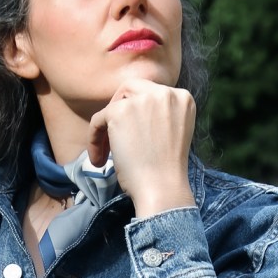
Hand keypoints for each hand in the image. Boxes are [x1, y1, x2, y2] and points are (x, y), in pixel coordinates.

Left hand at [87, 80, 195, 217]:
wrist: (162, 188)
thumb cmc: (165, 171)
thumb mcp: (172, 132)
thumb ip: (159, 115)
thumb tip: (131, 111)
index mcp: (183, 98)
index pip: (152, 93)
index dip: (137, 112)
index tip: (133, 134)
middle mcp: (165, 93)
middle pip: (131, 89)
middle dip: (119, 110)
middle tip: (114, 136)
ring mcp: (143, 100)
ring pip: (113, 105)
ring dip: (107, 128)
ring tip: (107, 154)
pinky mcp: (120, 111)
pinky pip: (98, 119)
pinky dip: (94, 139)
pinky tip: (99, 160)